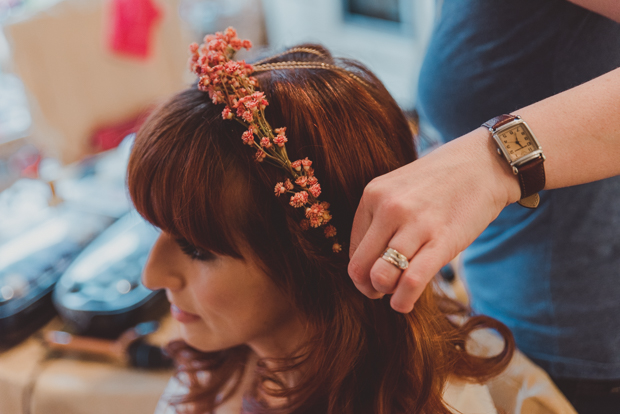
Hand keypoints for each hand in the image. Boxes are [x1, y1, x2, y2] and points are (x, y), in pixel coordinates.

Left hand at [348, 128, 520, 312]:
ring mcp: (415, 224)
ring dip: (386, 294)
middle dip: (368, 287)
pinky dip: (403, 301)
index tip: (376, 273)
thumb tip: (367, 264)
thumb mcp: (398, 188)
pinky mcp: (442, 240)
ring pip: (381, 277)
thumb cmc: (440, 181)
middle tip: (382, 289)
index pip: (353, 248)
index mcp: (373, 194)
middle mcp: (389, 208)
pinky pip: (412, 281)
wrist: (484, 164)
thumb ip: (379, 219)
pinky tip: (405, 302)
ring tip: (398, 291)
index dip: (362, 270)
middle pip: (360, 267)